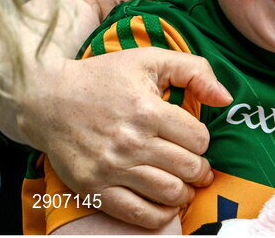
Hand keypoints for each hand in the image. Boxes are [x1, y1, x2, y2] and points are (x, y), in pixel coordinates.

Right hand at [18, 48, 231, 228]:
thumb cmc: (104, 77)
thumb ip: (195, 71)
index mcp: (148, 110)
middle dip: (201, 170)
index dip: (203, 141)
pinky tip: (165, 205)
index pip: (198, 139)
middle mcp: (131, 142)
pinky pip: (136, 214)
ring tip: (185, 185)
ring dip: (185, 192)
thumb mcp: (151, 60)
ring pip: (168, 193)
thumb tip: (226, 98)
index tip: (194, 139)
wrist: (47, 99)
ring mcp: (110, 168)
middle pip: (188, 168)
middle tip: (199, 168)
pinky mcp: (93, 188)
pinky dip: (159, 215)